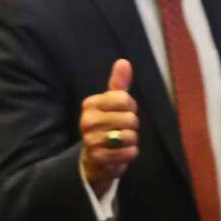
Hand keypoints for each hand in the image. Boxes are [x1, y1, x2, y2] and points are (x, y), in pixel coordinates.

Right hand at [79, 59, 138, 194]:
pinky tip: (121, 152)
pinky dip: (131, 153)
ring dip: (132, 140)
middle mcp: (87, 120)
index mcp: (91, 104)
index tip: (124, 112)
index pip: (125, 99)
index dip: (131, 107)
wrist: (96, 157)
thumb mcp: (113, 103)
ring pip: (130, 136)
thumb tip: (123, 62)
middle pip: (130, 119)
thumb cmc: (108, 124)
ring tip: (121, 141)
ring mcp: (91, 140)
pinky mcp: (98, 157)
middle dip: (132, 125)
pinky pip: (129, 152)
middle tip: (122, 129)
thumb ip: (119, 83)